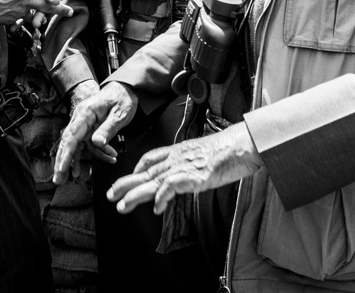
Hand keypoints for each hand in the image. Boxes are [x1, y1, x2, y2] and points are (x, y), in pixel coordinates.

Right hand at [0, 0, 72, 24]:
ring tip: (53, 21)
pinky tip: (31, 26)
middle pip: (47, 4)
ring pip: (37, 14)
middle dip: (60, 7)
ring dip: (46, 18)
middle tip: (70, 11)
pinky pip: (23, 21)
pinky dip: (27, 23)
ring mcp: (21, 10)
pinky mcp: (13, 18)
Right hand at [52, 81, 137, 182]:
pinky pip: (88, 143)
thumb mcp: (120, 113)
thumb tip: (96, 143)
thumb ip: (108, 128)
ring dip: (75, 161)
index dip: (66, 154)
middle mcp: (81, 118)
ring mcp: (84, 123)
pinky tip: (99, 162)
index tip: (61, 169)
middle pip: (67, 142)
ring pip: (76, 144)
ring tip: (72, 177)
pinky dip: (94, 153)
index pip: (72, 136)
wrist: (126, 88)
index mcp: (86, 112)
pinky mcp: (89, 127)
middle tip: (58, 179)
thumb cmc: (123, 98)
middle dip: (62, 161)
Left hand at [106, 122, 261, 215]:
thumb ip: (194, 162)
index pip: (151, 157)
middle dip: (126, 183)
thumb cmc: (230, 149)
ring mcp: (185, 166)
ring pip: (153, 180)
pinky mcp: (194, 175)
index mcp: (180, 150)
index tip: (129, 178)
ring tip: (122, 206)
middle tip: (111, 195)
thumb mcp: (206, 153)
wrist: (243, 144)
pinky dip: (162, 198)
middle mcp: (178, 157)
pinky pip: (171, 187)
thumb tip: (192, 173)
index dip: (137, 168)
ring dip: (135, 194)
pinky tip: (157, 209)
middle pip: (146, 171)